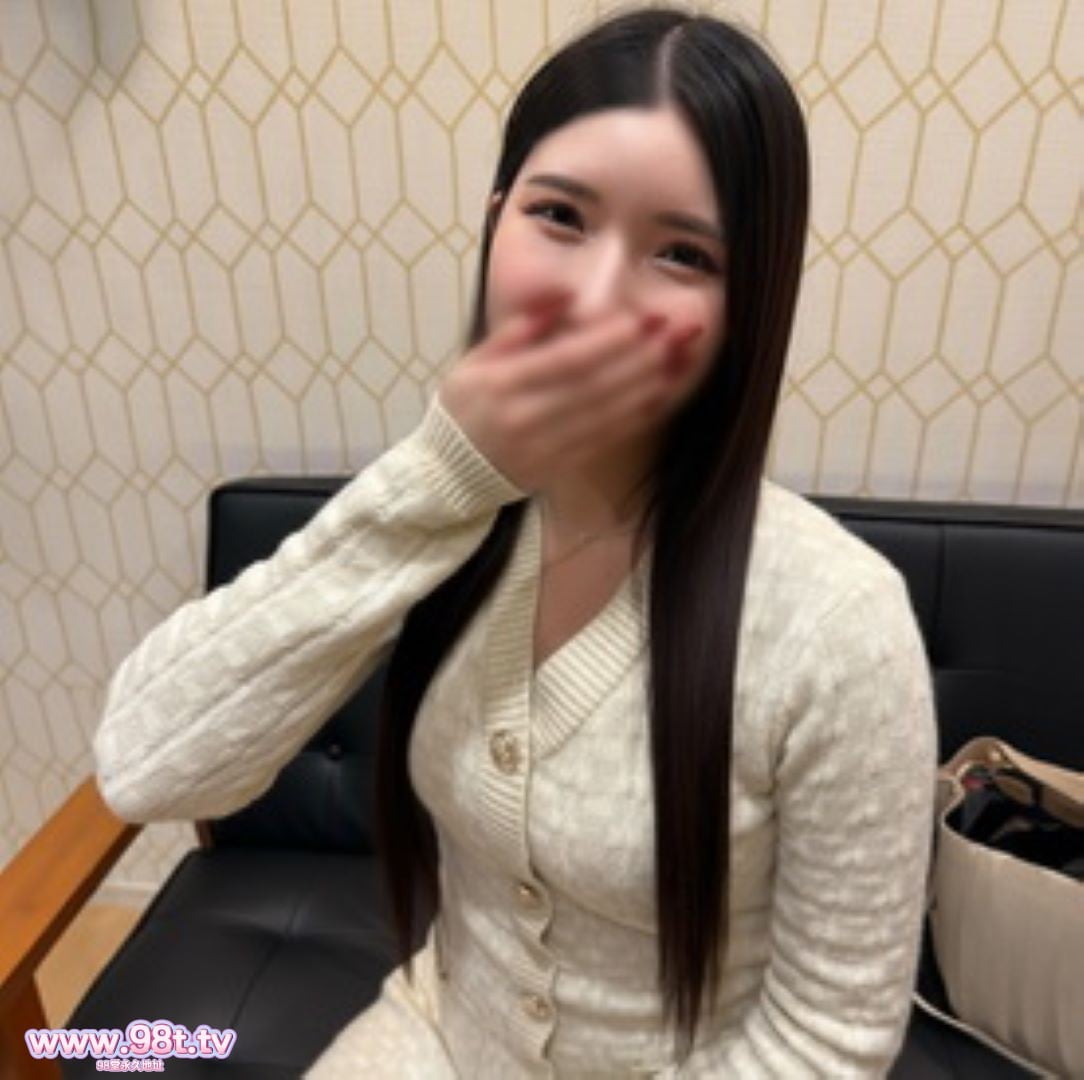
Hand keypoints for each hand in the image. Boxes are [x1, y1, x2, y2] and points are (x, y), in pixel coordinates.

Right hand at [437, 290, 702, 493]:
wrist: (447, 472)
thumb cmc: (465, 405)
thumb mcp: (476, 359)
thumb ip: (520, 326)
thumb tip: (565, 294)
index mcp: (501, 384)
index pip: (565, 360)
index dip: (607, 341)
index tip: (641, 320)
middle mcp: (524, 418)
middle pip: (594, 386)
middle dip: (641, 358)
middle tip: (677, 333)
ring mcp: (543, 448)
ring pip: (606, 414)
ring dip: (648, 385)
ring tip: (680, 358)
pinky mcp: (558, 468)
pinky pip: (604, 440)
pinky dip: (635, 417)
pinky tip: (660, 395)